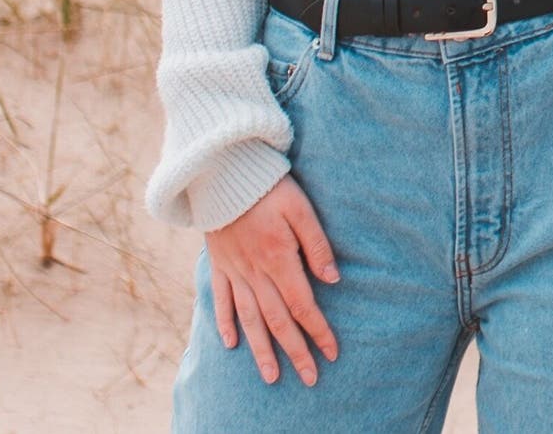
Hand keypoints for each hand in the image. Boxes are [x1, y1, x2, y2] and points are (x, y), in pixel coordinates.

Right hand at [201, 175, 340, 384]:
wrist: (221, 172)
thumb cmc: (267, 186)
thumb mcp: (300, 207)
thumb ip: (317, 244)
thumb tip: (333, 279)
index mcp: (278, 260)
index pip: (302, 305)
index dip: (318, 331)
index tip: (332, 353)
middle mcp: (255, 273)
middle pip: (277, 321)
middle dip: (295, 352)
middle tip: (309, 379)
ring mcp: (234, 271)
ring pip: (249, 319)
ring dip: (261, 350)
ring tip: (271, 377)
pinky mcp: (219, 264)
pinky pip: (222, 300)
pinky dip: (226, 323)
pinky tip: (231, 344)